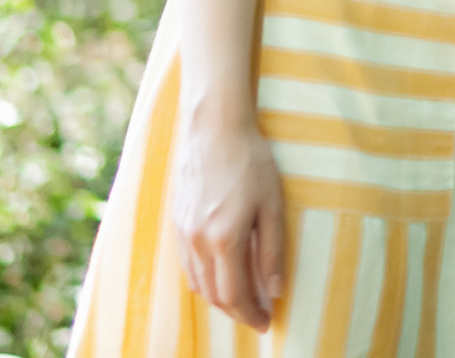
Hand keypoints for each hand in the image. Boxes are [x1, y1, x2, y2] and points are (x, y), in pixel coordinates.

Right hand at [170, 108, 288, 329]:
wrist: (214, 129)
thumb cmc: (251, 163)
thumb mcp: (273, 206)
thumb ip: (273, 251)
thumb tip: (277, 290)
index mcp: (224, 240)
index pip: (235, 294)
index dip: (250, 314)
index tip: (266, 324)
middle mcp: (198, 242)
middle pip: (214, 295)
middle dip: (236, 312)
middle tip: (257, 317)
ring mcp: (183, 233)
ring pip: (198, 283)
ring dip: (219, 299)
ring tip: (242, 301)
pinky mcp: (177, 223)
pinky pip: (188, 265)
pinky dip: (204, 280)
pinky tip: (220, 277)